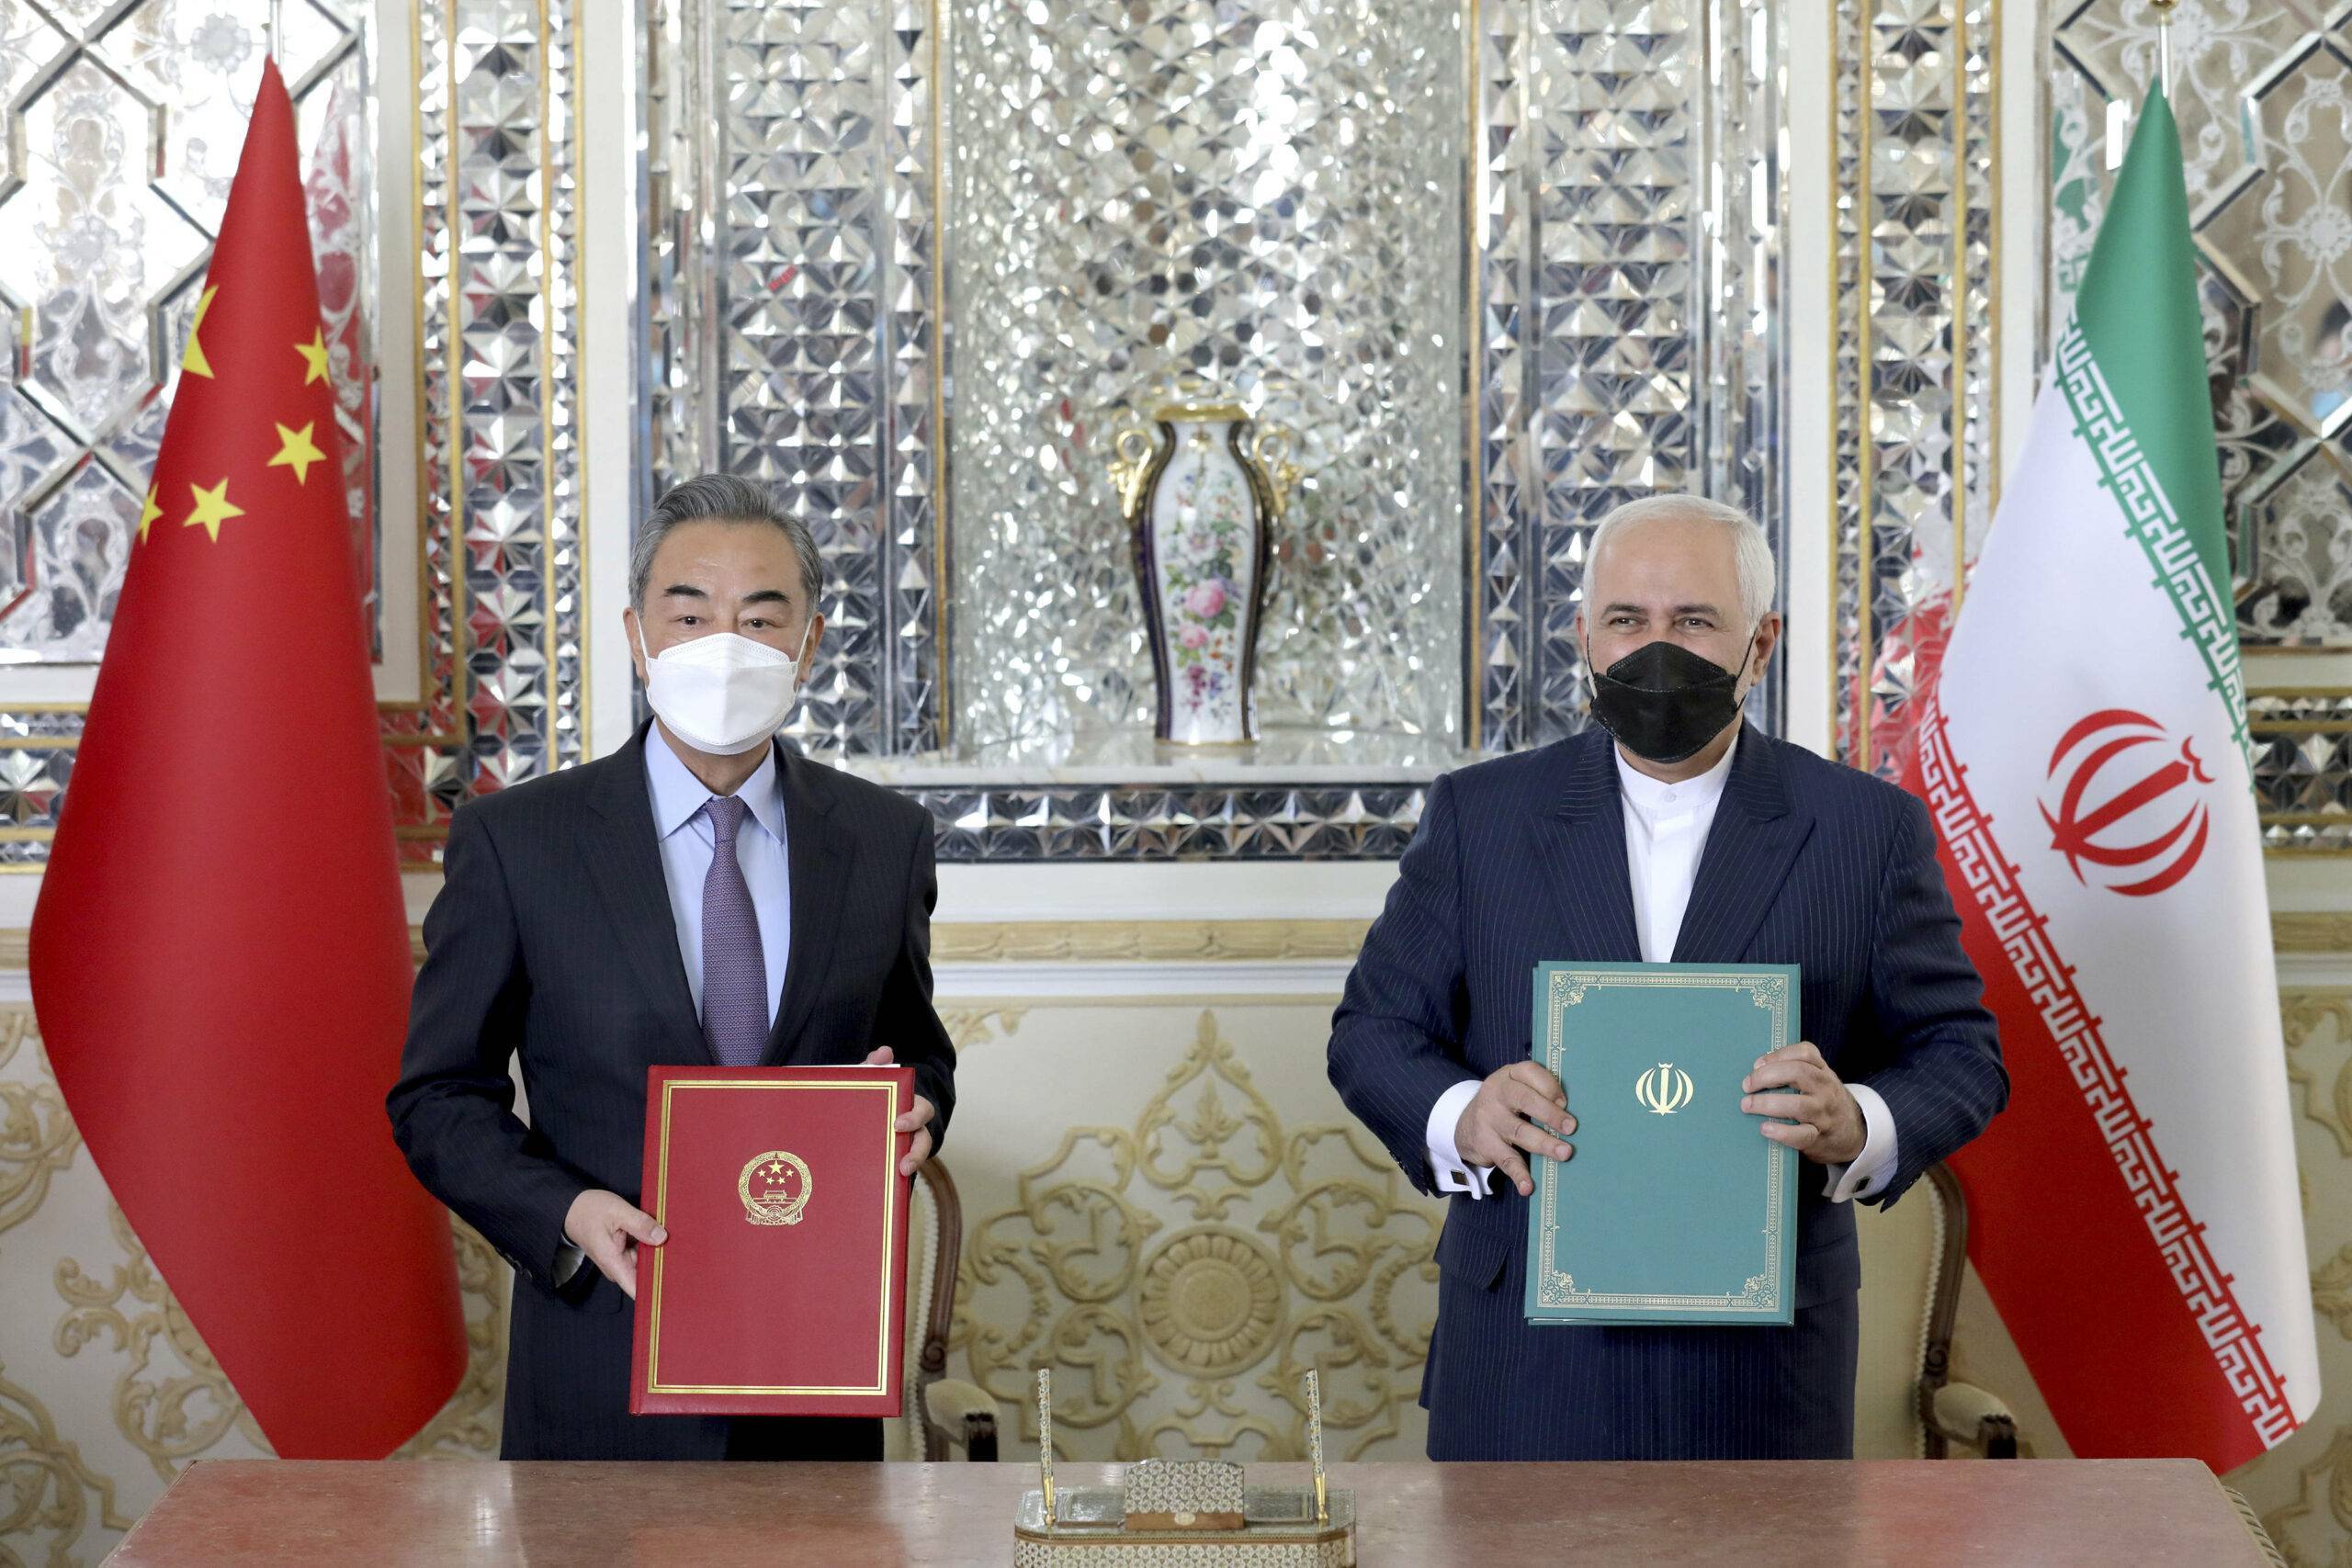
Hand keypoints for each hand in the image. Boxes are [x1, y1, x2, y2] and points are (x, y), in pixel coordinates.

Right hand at [563, 1189, 664, 1299]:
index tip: (675, 1286)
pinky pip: (644, 1252)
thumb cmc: (590, 1210)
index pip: (636, 1289)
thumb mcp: (617, 1211)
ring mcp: (622, 1260)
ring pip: (648, 1262)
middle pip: (647, 1275)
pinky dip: (652, 1243)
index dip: (656, 1290)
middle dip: (664, 1264)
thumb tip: (662, 1237)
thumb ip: (640, 1224)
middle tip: (681, 1249)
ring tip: (672, 1237)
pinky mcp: (625, 1252)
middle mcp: (619, 1266)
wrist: (574, 1208)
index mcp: (614, 1262)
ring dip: (659, 1251)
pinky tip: (660, 1232)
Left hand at [862, 1046, 935, 1174]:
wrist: (858, 1120)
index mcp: (910, 1106)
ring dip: (911, 1168)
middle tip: (903, 1164)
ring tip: (900, 1178)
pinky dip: (896, 1183)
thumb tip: (885, 1051)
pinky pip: (900, 1174)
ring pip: (916, 1159)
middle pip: (924, 1140)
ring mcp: (906, 1146)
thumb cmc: (870, 1096)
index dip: (913, 1117)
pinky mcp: (896, 1163)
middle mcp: (914, 1129)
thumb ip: (875, 1066)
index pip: (921, 1111)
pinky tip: (885, 1195)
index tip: (898, 1125)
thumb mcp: (870, 1081)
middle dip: (916, 1152)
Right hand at [1452, 1061, 1576, 1197]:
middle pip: (1524, 1100)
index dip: (1550, 1086)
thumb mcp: (1515, 1088)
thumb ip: (1539, 1092)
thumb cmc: (1505, 1105)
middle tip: (1571, 1128)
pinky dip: (1518, 1174)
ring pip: (1519, 1131)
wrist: (1465, 1124)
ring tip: (1564, 1153)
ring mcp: (1488, 1119)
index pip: (1529, 1072)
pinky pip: (1505, 1160)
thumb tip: (1572, 1112)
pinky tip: (1528, 1186)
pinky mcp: (1485, 1144)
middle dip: (1550, 1114)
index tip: (1566, 1102)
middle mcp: (1496, 1094)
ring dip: (1543, 1144)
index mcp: (1509, 1075)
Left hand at [1741, 1041, 1864, 1163]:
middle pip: (1799, 1073)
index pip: (1806, 1053)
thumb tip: (1755, 1070)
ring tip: (1747, 1105)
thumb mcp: (1818, 1081)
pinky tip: (1764, 1128)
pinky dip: (1781, 1132)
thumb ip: (1796, 1071)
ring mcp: (1823, 1114)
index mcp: (1823, 1072)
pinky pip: (1801, 1135)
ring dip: (1767, 1103)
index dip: (1779, 1055)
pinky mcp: (1818, 1138)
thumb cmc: (1823, 1102)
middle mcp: (1825, 1090)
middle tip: (1747, 1085)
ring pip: (1798, 1105)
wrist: (1853, 1133)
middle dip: (1767, 1076)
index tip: (1757, 1064)